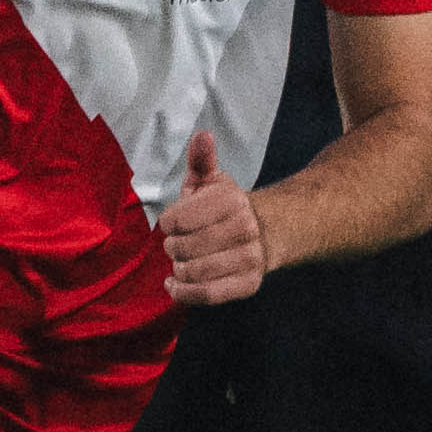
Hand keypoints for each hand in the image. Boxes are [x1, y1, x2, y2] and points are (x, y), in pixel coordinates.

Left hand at [160, 165, 270, 305]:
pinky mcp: (248, 284)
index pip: (176, 220)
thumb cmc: (224, 208)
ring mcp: (249, 258)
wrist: (264, 234)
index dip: (167, 224)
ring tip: (182, 261)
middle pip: (183, 248)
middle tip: (177, 244)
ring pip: (193, 272)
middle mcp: (244, 229)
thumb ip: (201, 160)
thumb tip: (202, 136)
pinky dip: (184, 292)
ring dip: (178, 269)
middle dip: (172, 247)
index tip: (173, 223)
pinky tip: (176, 284)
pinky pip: (207, 295)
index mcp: (232, 200)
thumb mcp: (212, 181)